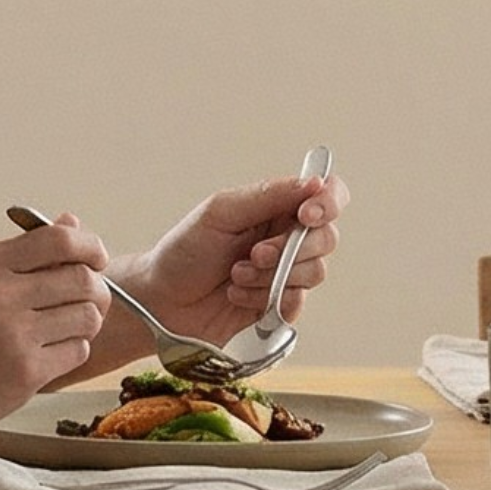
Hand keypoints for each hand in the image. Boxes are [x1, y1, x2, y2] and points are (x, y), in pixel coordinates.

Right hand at [0, 214, 108, 440]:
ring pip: (86, 316)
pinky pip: (76, 351)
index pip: (59, 239)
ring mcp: (14, 335)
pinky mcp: (25, 372)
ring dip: (86, 322)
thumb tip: (72, 222)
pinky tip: (50, 353)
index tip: (95, 259)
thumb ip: (20, 252)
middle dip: (95, 288)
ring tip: (67, 328)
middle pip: (82, 278)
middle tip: (87, 300)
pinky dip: (71, 350)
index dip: (89, 246)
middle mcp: (0, 296)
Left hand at [122, 170, 349, 345]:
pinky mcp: (280, 307)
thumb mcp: (220, 213)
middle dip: (289, 249)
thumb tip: (315, 182)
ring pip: (314, 272)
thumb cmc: (184, 252)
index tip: (306, 214)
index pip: (329, 195)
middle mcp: (288, 239)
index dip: (328, 203)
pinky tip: (236, 295)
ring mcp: (286, 274)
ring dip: (271, 276)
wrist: (161, 301)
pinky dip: (264, 299)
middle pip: (327, 238)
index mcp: (278, 208)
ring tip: (235, 276)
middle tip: (253, 254)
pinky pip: (296, 303)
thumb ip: (268, 196)